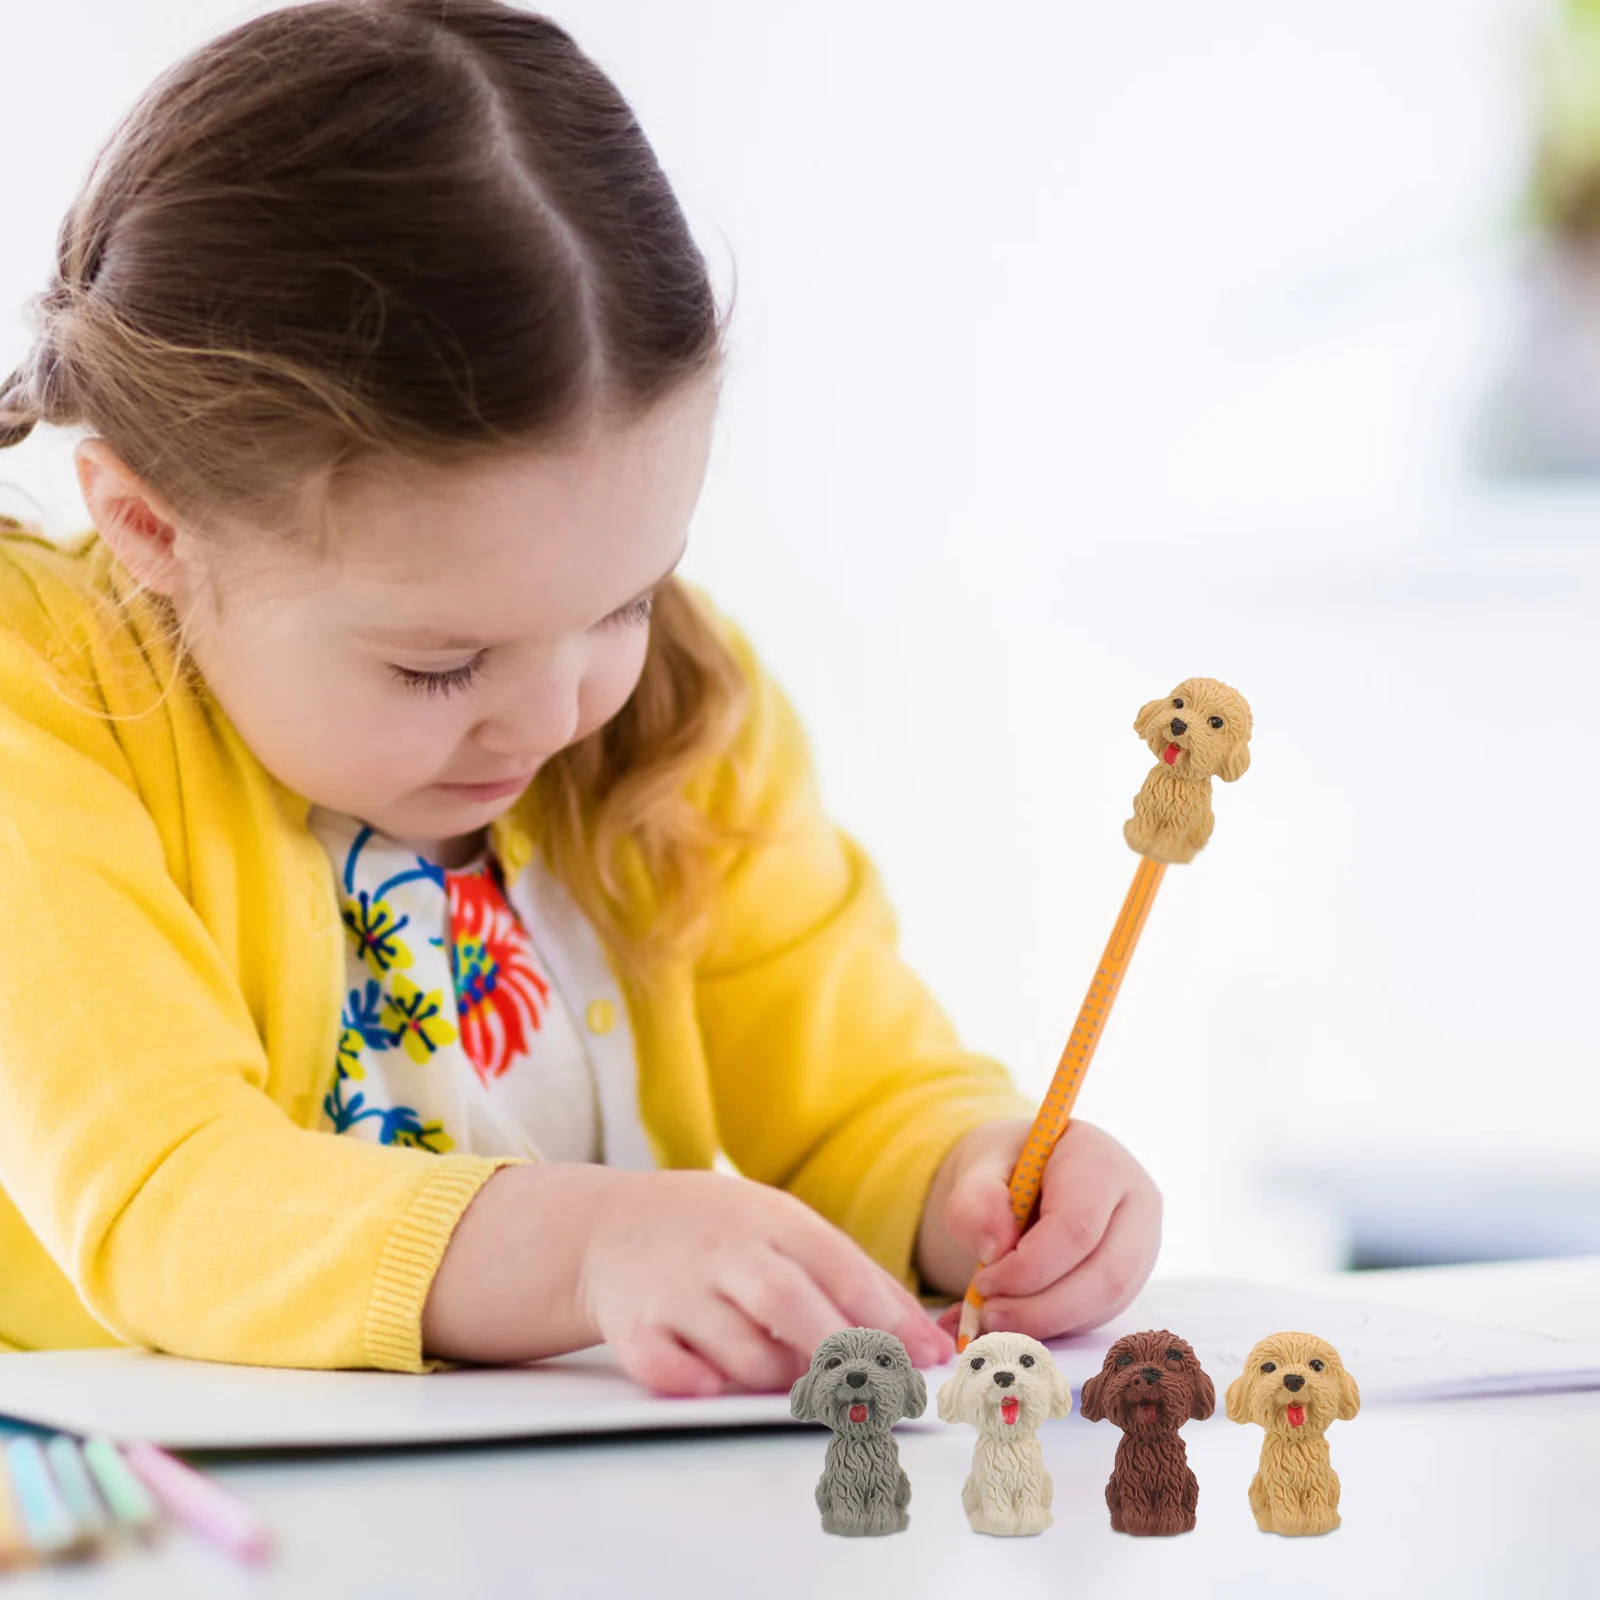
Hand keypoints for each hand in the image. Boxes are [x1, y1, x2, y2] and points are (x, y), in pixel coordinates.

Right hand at [581, 1167, 952, 1394]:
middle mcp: (726, 1250)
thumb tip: (924, 1337)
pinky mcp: (633, 1324)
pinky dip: (688, 1378)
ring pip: (736, 1341)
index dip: (886, 1316)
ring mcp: (677, 1286)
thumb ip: (851, 1275)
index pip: (838, 1266)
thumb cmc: (717, 1233)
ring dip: (777, 1375)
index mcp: (772, 1221)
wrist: (607, 1224)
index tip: (924, 1361)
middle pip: (787, 1299)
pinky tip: (713, 1388)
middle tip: (874, 1391)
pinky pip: (660, 1360)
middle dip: (837, 1349)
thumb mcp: (783, 1226)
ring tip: (802, 1389)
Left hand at [918, 1118, 1160, 1340]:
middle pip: (1106, 1275)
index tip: (983, 1282)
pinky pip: (1101, 1314)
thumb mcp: (978, 1170)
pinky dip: (1056, 1325)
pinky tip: (1019, 1318)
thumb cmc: (1007, 1169)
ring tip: (997, 1319)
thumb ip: (975, 1201)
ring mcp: (1142, 1243)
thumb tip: (995, 1249)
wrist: (1029, 1175)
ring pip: (1108, 1302)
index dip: (1028, 1267)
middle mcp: (1136, 1201)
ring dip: (1049, 1322)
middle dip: (1042, 1309)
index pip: (1076, 1227)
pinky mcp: (1133, 1277)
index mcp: (1099, 1160)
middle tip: (990, 1316)